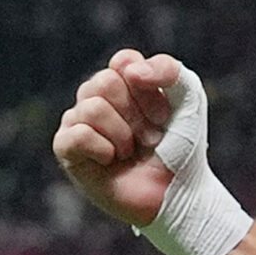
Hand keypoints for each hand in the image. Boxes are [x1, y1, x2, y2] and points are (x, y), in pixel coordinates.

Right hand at [53, 49, 181, 226]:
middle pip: (104, 82)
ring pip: (92, 108)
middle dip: (136, 115)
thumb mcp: (189, 100)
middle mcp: (97, 97)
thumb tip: (129, 70)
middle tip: (150, 138)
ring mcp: (78, 121)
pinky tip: (111, 160)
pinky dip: (103, 149)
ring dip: (123, 135)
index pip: (123, 62)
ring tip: (132, 152)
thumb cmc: (182, 146)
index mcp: (124, 81)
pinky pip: (77, 134)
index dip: (148, 90)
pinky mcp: (66, 149)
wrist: (177, 192)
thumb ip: (169, 70)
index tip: (165, 116)